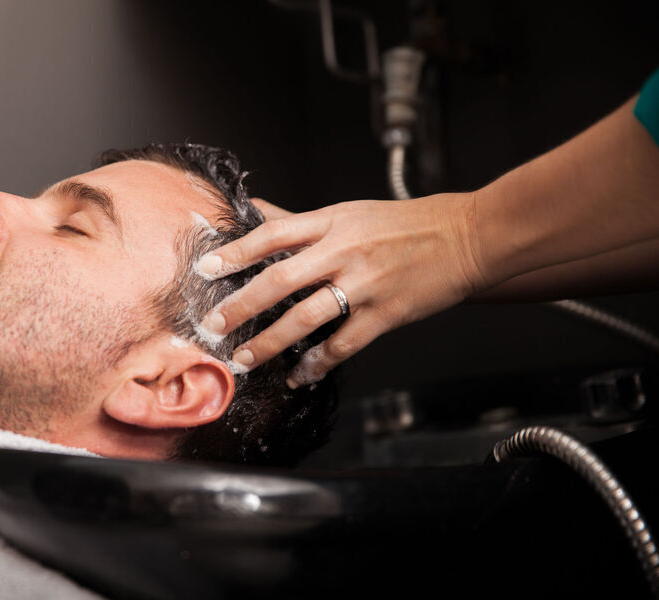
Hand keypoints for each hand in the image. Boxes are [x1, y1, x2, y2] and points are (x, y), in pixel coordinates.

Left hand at [197, 193, 485, 386]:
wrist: (466, 236)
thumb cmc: (406, 224)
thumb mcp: (348, 212)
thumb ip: (301, 221)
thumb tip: (257, 209)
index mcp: (332, 223)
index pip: (272, 235)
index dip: (235, 252)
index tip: (205, 268)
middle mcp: (343, 252)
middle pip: (280, 280)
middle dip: (241, 306)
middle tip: (214, 326)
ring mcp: (364, 285)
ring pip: (306, 318)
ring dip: (270, 343)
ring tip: (245, 360)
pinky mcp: (385, 314)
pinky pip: (343, 344)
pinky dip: (318, 363)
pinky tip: (300, 375)